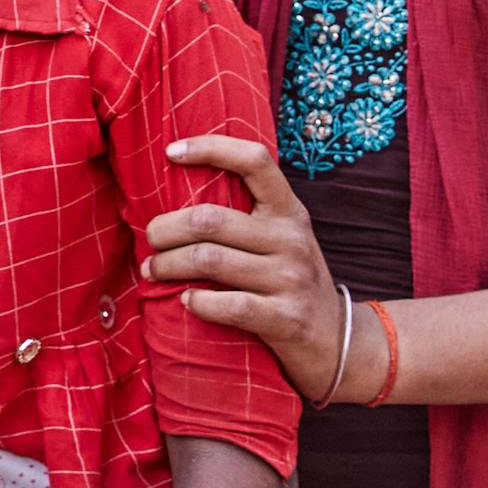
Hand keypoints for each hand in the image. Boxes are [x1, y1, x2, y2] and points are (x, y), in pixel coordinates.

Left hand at [146, 136, 350, 404]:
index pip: (254, 161)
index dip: (211, 148)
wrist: (337, 340)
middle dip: (165, 229)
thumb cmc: (289, 281)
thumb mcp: (280, 239)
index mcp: (288, 211)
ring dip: (168, 265)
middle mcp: (291, 239)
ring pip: (209, 259)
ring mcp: (291, 278)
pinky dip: (197, 301)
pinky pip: (228, 304)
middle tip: (150, 239)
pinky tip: (186, 300)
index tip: (170, 151)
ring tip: (153, 270)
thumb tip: (172, 196)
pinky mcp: (286, 318)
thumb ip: (244, 215)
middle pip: (209, 219)